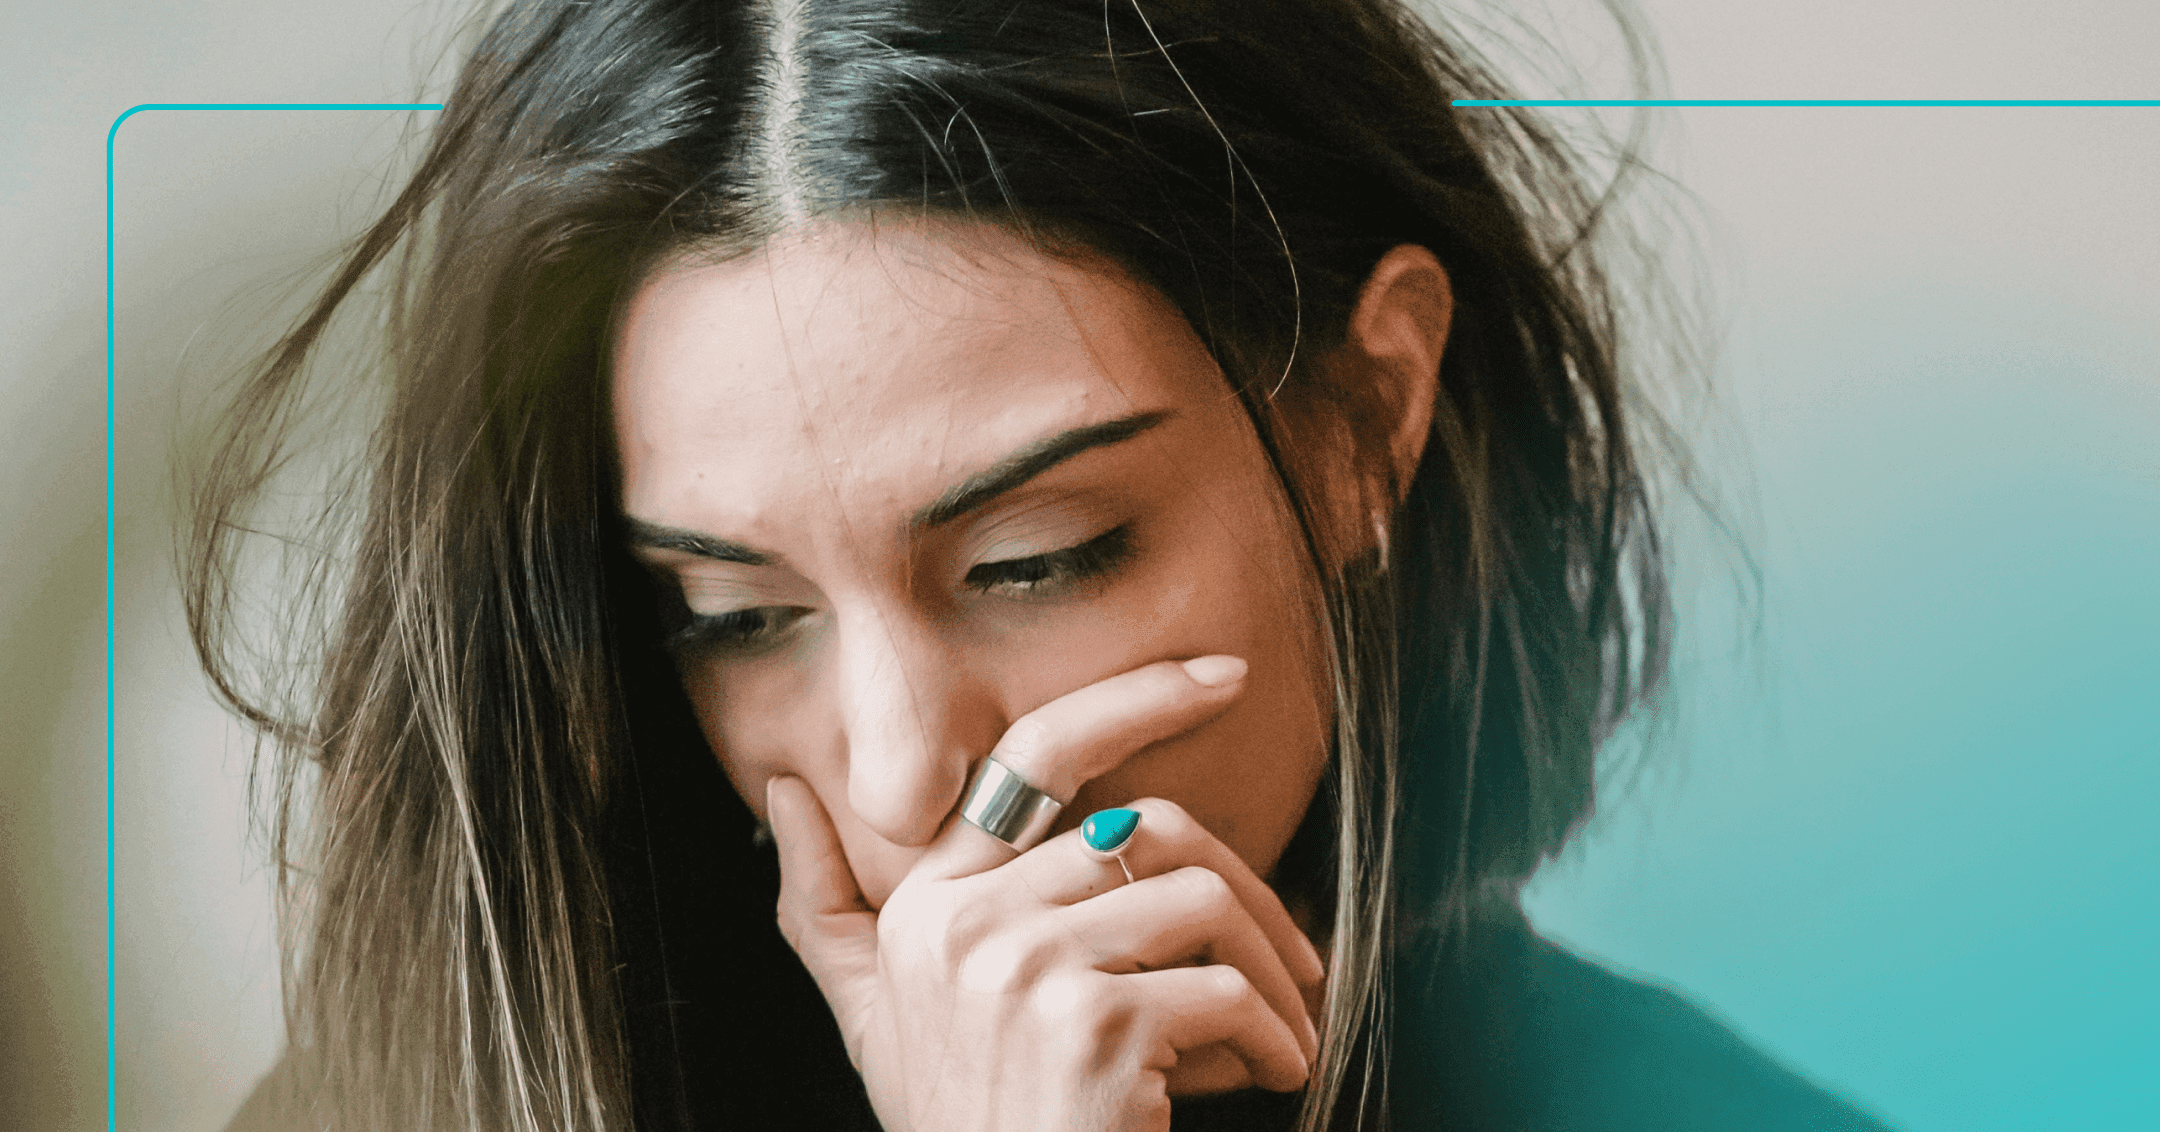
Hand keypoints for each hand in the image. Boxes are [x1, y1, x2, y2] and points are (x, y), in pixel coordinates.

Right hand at [765, 656, 1327, 1131]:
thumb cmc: (957, 1123)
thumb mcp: (870, 1019)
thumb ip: (823, 904)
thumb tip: (781, 787)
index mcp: (927, 901)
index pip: (1038, 753)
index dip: (1137, 697)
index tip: (1224, 675)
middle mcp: (964, 921)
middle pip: (1151, 829)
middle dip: (1247, 893)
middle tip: (1297, 959)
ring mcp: (1023, 971)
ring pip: (1200, 901)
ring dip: (1270, 971)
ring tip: (1287, 1028)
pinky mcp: (1089, 1028)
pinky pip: (1222, 989)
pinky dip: (1273, 1033)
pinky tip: (1277, 1075)